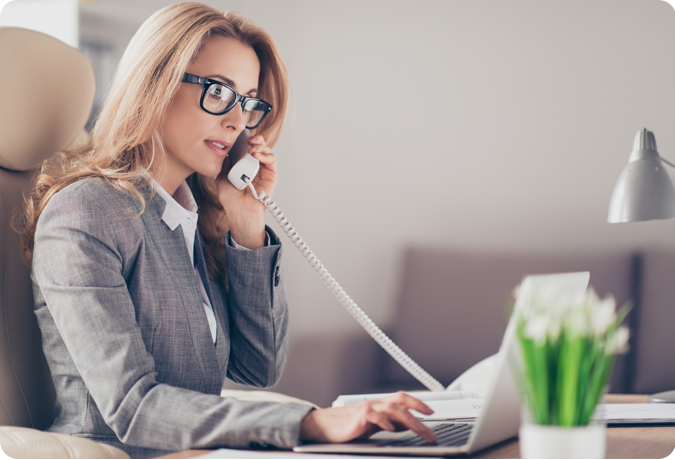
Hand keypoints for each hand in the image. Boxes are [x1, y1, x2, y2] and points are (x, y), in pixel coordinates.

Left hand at [215, 134, 275, 248]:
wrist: (240, 209)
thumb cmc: (231, 198)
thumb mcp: (221, 177)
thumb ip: (224, 164)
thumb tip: (225, 152)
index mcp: (243, 164)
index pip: (246, 147)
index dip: (245, 140)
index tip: (239, 138)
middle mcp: (254, 165)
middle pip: (258, 146)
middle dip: (255, 140)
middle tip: (249, 141)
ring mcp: (263, 169)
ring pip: (266, 150)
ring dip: (261, 146)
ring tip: (252, 149)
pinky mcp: (271, 174)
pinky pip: (272, 160)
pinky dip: (266, 155)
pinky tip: (257, 156)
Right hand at [299, 391, 436, 443]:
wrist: (323, 426)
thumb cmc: (347, 425)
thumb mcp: (374, 425)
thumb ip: (390, 423)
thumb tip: (408, 426)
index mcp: (380, 405)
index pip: (403, 399)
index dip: (418, 403)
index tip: (432, 413)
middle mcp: (376, 404)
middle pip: (401, 401)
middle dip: (419, 411)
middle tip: (431, 426)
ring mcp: (367, 409)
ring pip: (392, 409)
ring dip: (409, 420)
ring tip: (420, 430)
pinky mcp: (358, 417)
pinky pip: (373, 415)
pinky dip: (384, 421)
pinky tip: (392, 428)